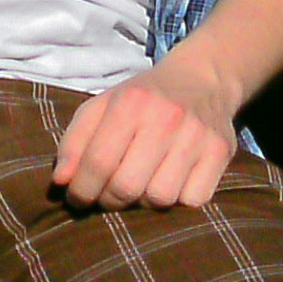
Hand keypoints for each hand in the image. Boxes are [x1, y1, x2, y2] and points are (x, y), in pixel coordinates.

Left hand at [52, 53, 242, 210]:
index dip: (81, 189)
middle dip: (109, 201)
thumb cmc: (142, 98)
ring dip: (143, 202)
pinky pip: (193, 200)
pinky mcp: (221, 152)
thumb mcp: (102, 106)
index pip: (98, 161)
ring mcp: (197, 136)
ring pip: (160, 198)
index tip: (76, 199)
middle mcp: (165, 118)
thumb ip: (75, 141)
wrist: (202, 79)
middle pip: (127, 186)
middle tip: (106, 197)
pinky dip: (177, 201)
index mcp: (130, 103)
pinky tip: (169, 183)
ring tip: (138, 187)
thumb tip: (61, 181)